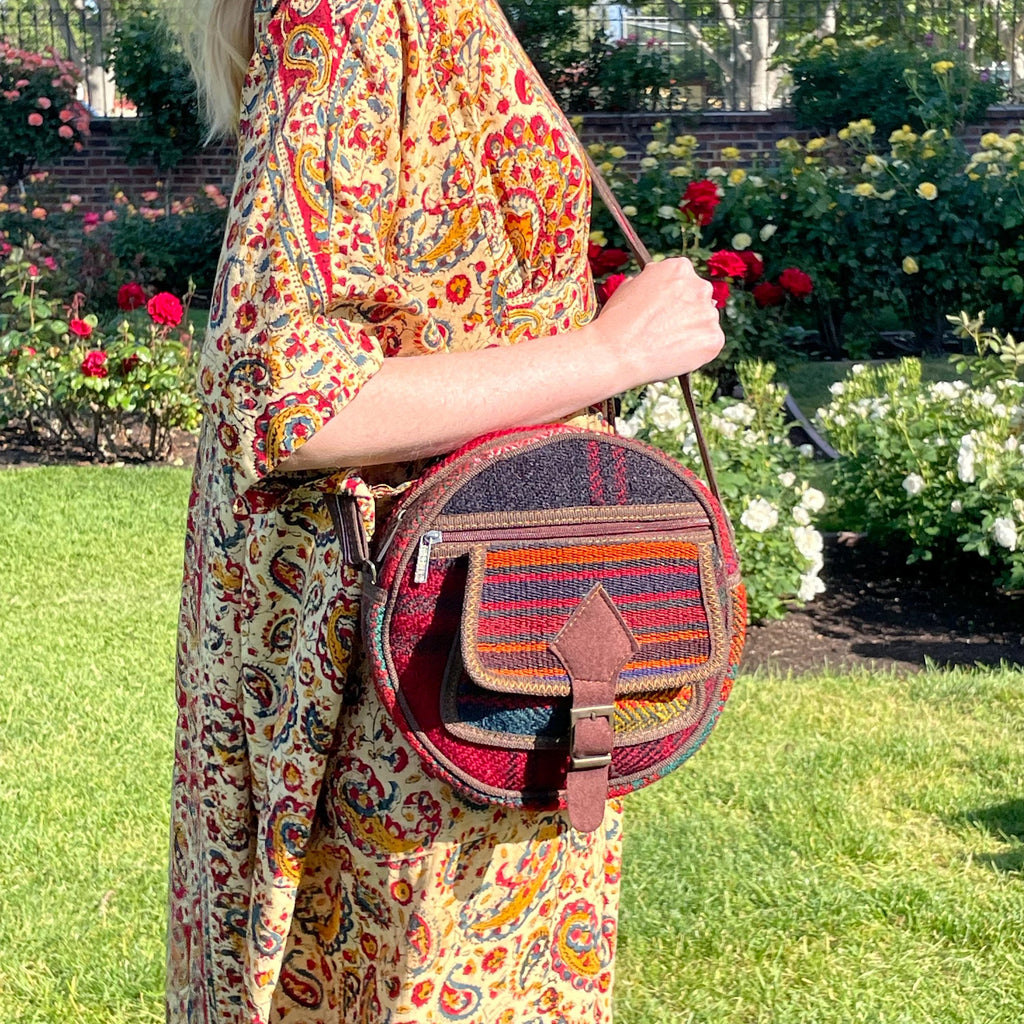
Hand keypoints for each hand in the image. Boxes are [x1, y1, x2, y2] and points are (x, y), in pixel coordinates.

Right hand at [592, 258, 724, 386]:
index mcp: (679, 268)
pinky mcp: (714, 339)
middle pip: (699, 299)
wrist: (616, 352)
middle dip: (686, 312)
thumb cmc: (616, 321)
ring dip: (692, 332)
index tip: (664, 309)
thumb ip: (651, 283)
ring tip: (666, 345)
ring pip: (705, 323)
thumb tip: (657, 289)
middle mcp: (700, 286)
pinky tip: (675, 355)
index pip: (685, 281)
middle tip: (665, 329)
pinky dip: (696, 352)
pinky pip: (709, 345)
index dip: (673, 297)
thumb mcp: (629, 287)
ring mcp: (709, 314)